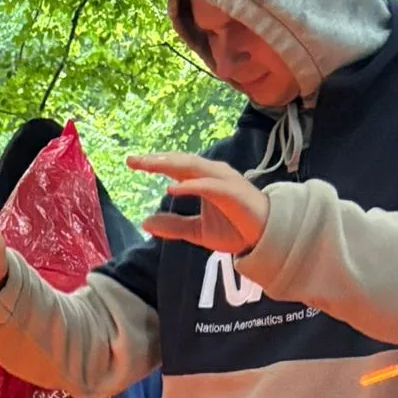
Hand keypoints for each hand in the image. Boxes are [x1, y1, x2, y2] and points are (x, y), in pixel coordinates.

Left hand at [130, 153, 270, 255]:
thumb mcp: (197, 231)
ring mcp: (224, 181)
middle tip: (133, 160)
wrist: (266, 238)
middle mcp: (212, 174)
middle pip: (181, 162)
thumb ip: (173, 226)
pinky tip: (173, 188)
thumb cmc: (235, 228)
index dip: (154, 163)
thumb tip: (146, 222)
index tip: (131, 161)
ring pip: (194, 167)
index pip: (175, 167)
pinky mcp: (233, 193)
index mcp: (203, 179)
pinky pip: (209, 186)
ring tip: (149, 165)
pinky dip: (191, 185)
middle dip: (157, 159)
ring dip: (171, 165)